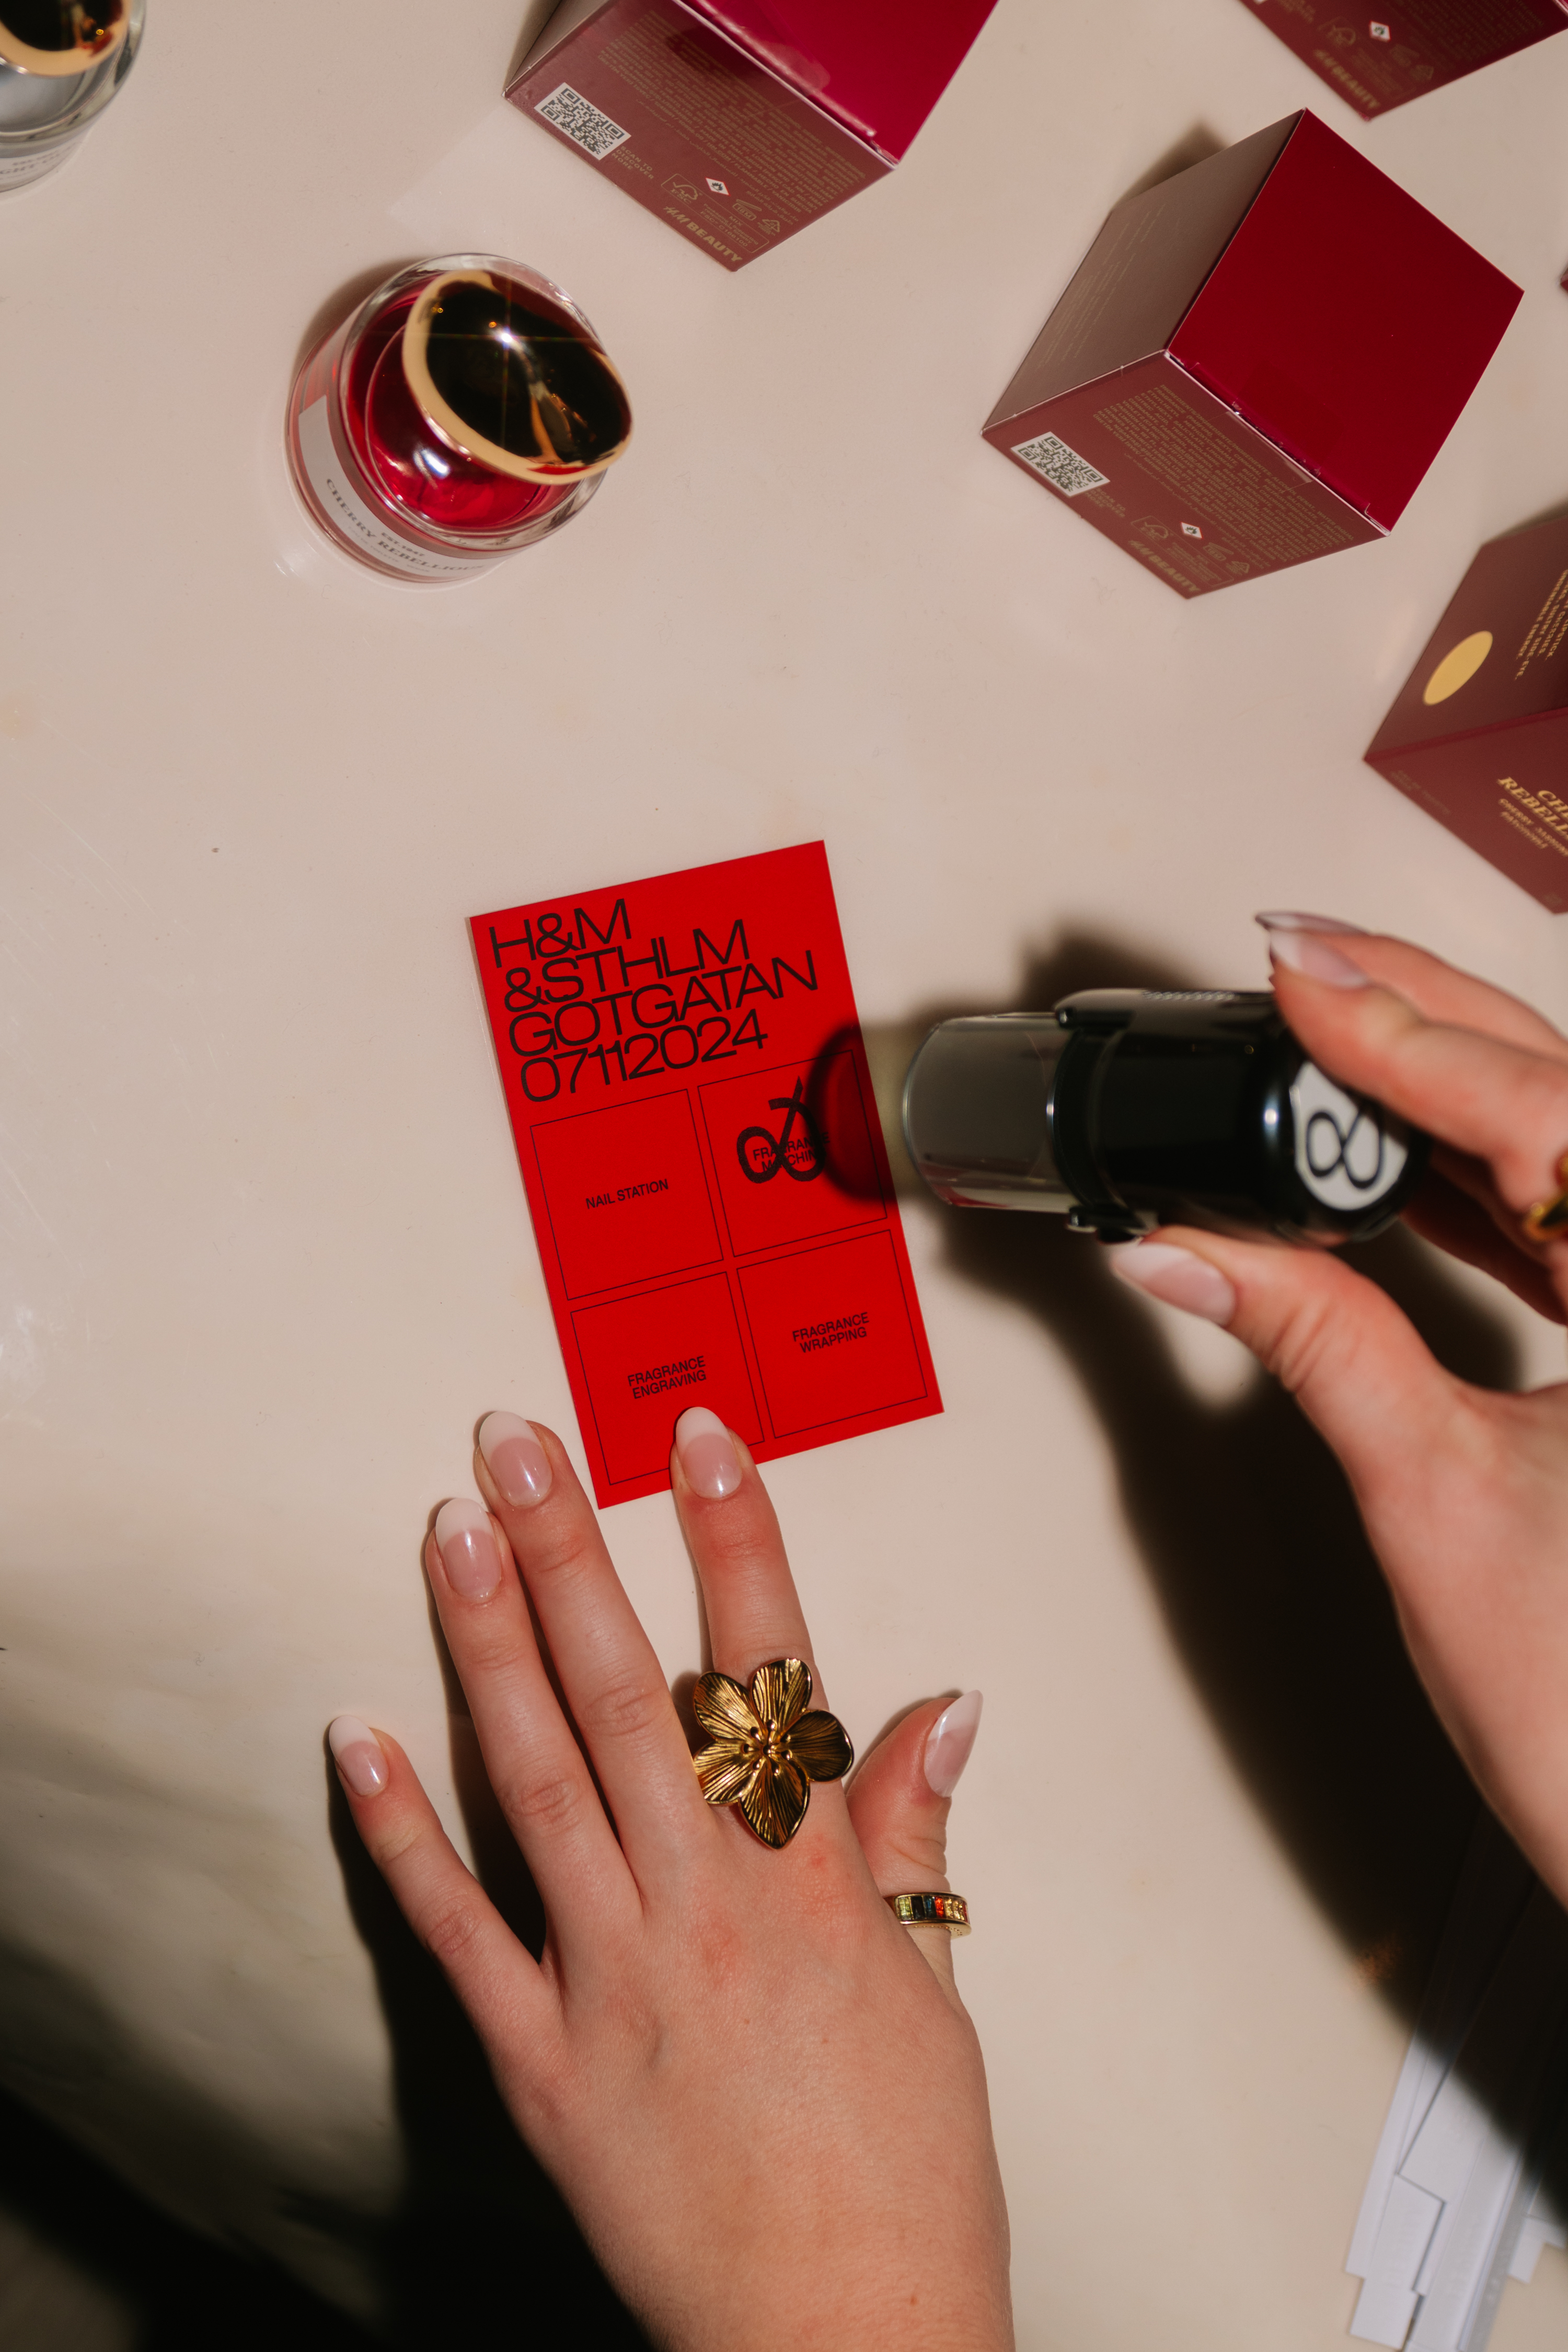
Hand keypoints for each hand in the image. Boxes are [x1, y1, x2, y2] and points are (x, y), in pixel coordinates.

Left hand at [328, 1409, 1010, 2351]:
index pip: (770, 1669)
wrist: (843, 2346)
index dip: (734, 1537)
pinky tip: (357, 1737)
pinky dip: (400, 1830)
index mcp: (813, 1885)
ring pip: (539, 1776)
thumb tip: (941, 1706)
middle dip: (568, 1550)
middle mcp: (707, 1909)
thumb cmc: (904, 2177)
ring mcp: (612, 1980)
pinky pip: (455, 1930)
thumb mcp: (934, 1990)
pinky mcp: (540, 2062)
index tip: (694, 1434)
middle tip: (516, 1442)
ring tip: (447, 1530)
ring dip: (489, 1642)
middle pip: (628, 1692)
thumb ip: (910, 1835)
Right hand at [1112, 919, 1567, 1908]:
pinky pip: (1561, 1222)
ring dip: (1446, 1080)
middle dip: (1427, 1015)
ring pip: (1562, 1146)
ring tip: (1329, 1025)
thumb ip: (1314, 1343)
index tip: (1297, 986)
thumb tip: (1192, 1250)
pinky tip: (1392, 1151)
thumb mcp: (1431, 1498)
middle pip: (1561, 1097)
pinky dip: (1474, 1172)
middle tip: (1301, 961)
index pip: (1540, 1117)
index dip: (1405, 1038)